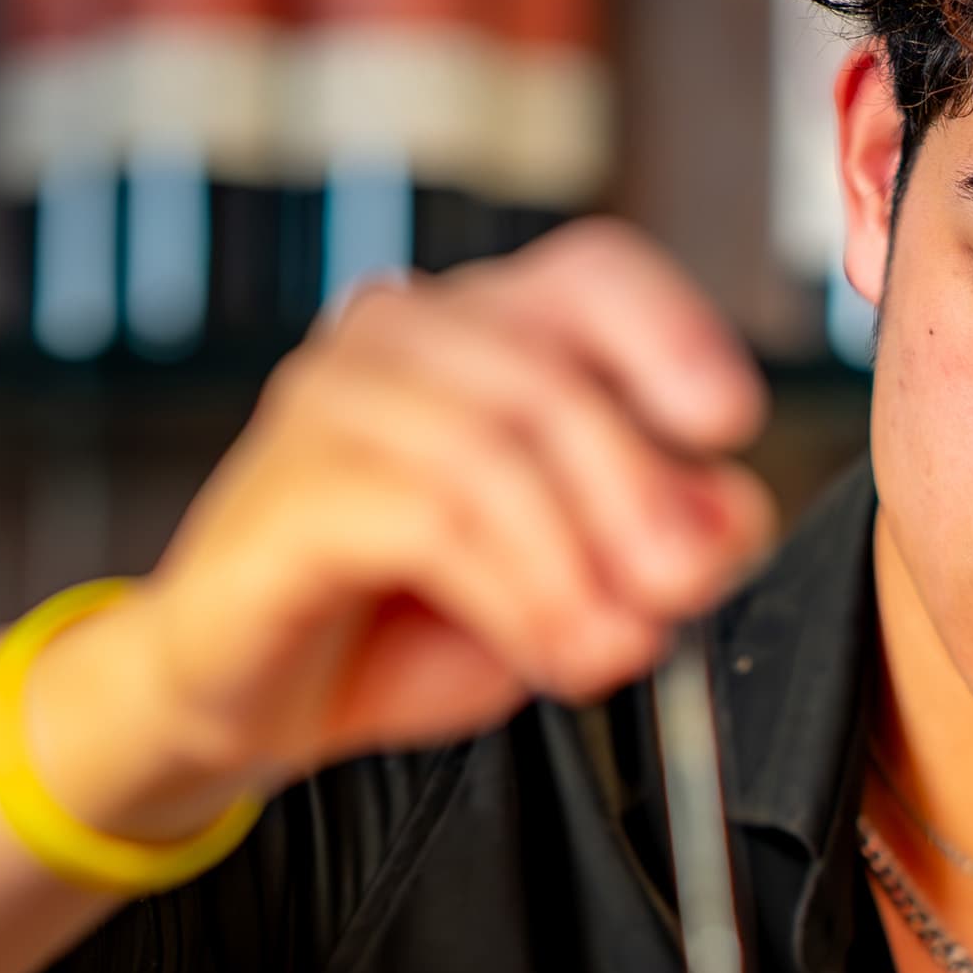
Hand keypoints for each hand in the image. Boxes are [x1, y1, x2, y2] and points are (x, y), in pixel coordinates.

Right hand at [35, 223, 775, 827]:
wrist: (239, 698)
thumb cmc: (394, 623)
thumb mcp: (560, 582)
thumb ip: (648, 543)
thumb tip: (733, 515)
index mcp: (480, 334)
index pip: (591, 274)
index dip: (670, 332)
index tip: (728, 421)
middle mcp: (399, 341)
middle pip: (552, 376)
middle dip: (640, 492)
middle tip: (686, 588)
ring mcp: (328, 406)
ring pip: (490, 449)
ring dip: (577, 561)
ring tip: (616, 646)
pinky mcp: (285, 494)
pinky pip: (424, 518)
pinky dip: (513, 591)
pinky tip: (551, 651)